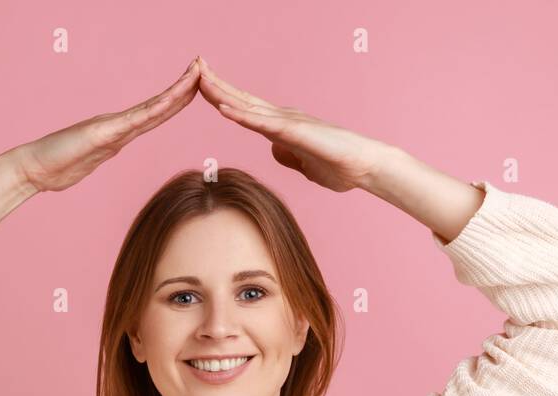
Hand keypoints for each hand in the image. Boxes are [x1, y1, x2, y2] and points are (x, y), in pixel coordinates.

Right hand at [12, 58, 200, 192]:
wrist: (32, 169)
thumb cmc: (56, 167)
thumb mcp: (88, 161)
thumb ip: (99, 152)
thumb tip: (106, 151)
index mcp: (118, 133)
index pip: (155, 115)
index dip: (177, 100)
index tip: (197, 86)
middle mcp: (118, 125)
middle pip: (160, 106)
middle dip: (184, 87)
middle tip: (204, 65)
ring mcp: (111, 128)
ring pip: (152, 108)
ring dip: (177, 91)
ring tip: (197, 72)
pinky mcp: (102, 134)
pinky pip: (135, 120)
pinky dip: (156, 109)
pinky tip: (172, 100)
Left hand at [195, 56, 391, 192]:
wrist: (364, 167)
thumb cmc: (339, 167)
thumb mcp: (304, 164)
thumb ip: (288, 155)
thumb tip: (275, 150)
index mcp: (281, 126)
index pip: (245, 108)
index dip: (222, 96)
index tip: (201, 86)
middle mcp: (282, 117)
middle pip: (241, 99)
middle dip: (215, 84)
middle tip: (193, 66)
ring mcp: (288, 122)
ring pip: (247, 106)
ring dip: (222, 93)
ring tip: (199, 79)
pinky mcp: (295, 132)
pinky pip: (262, 123)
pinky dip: (241, 116)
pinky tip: (222, 109)